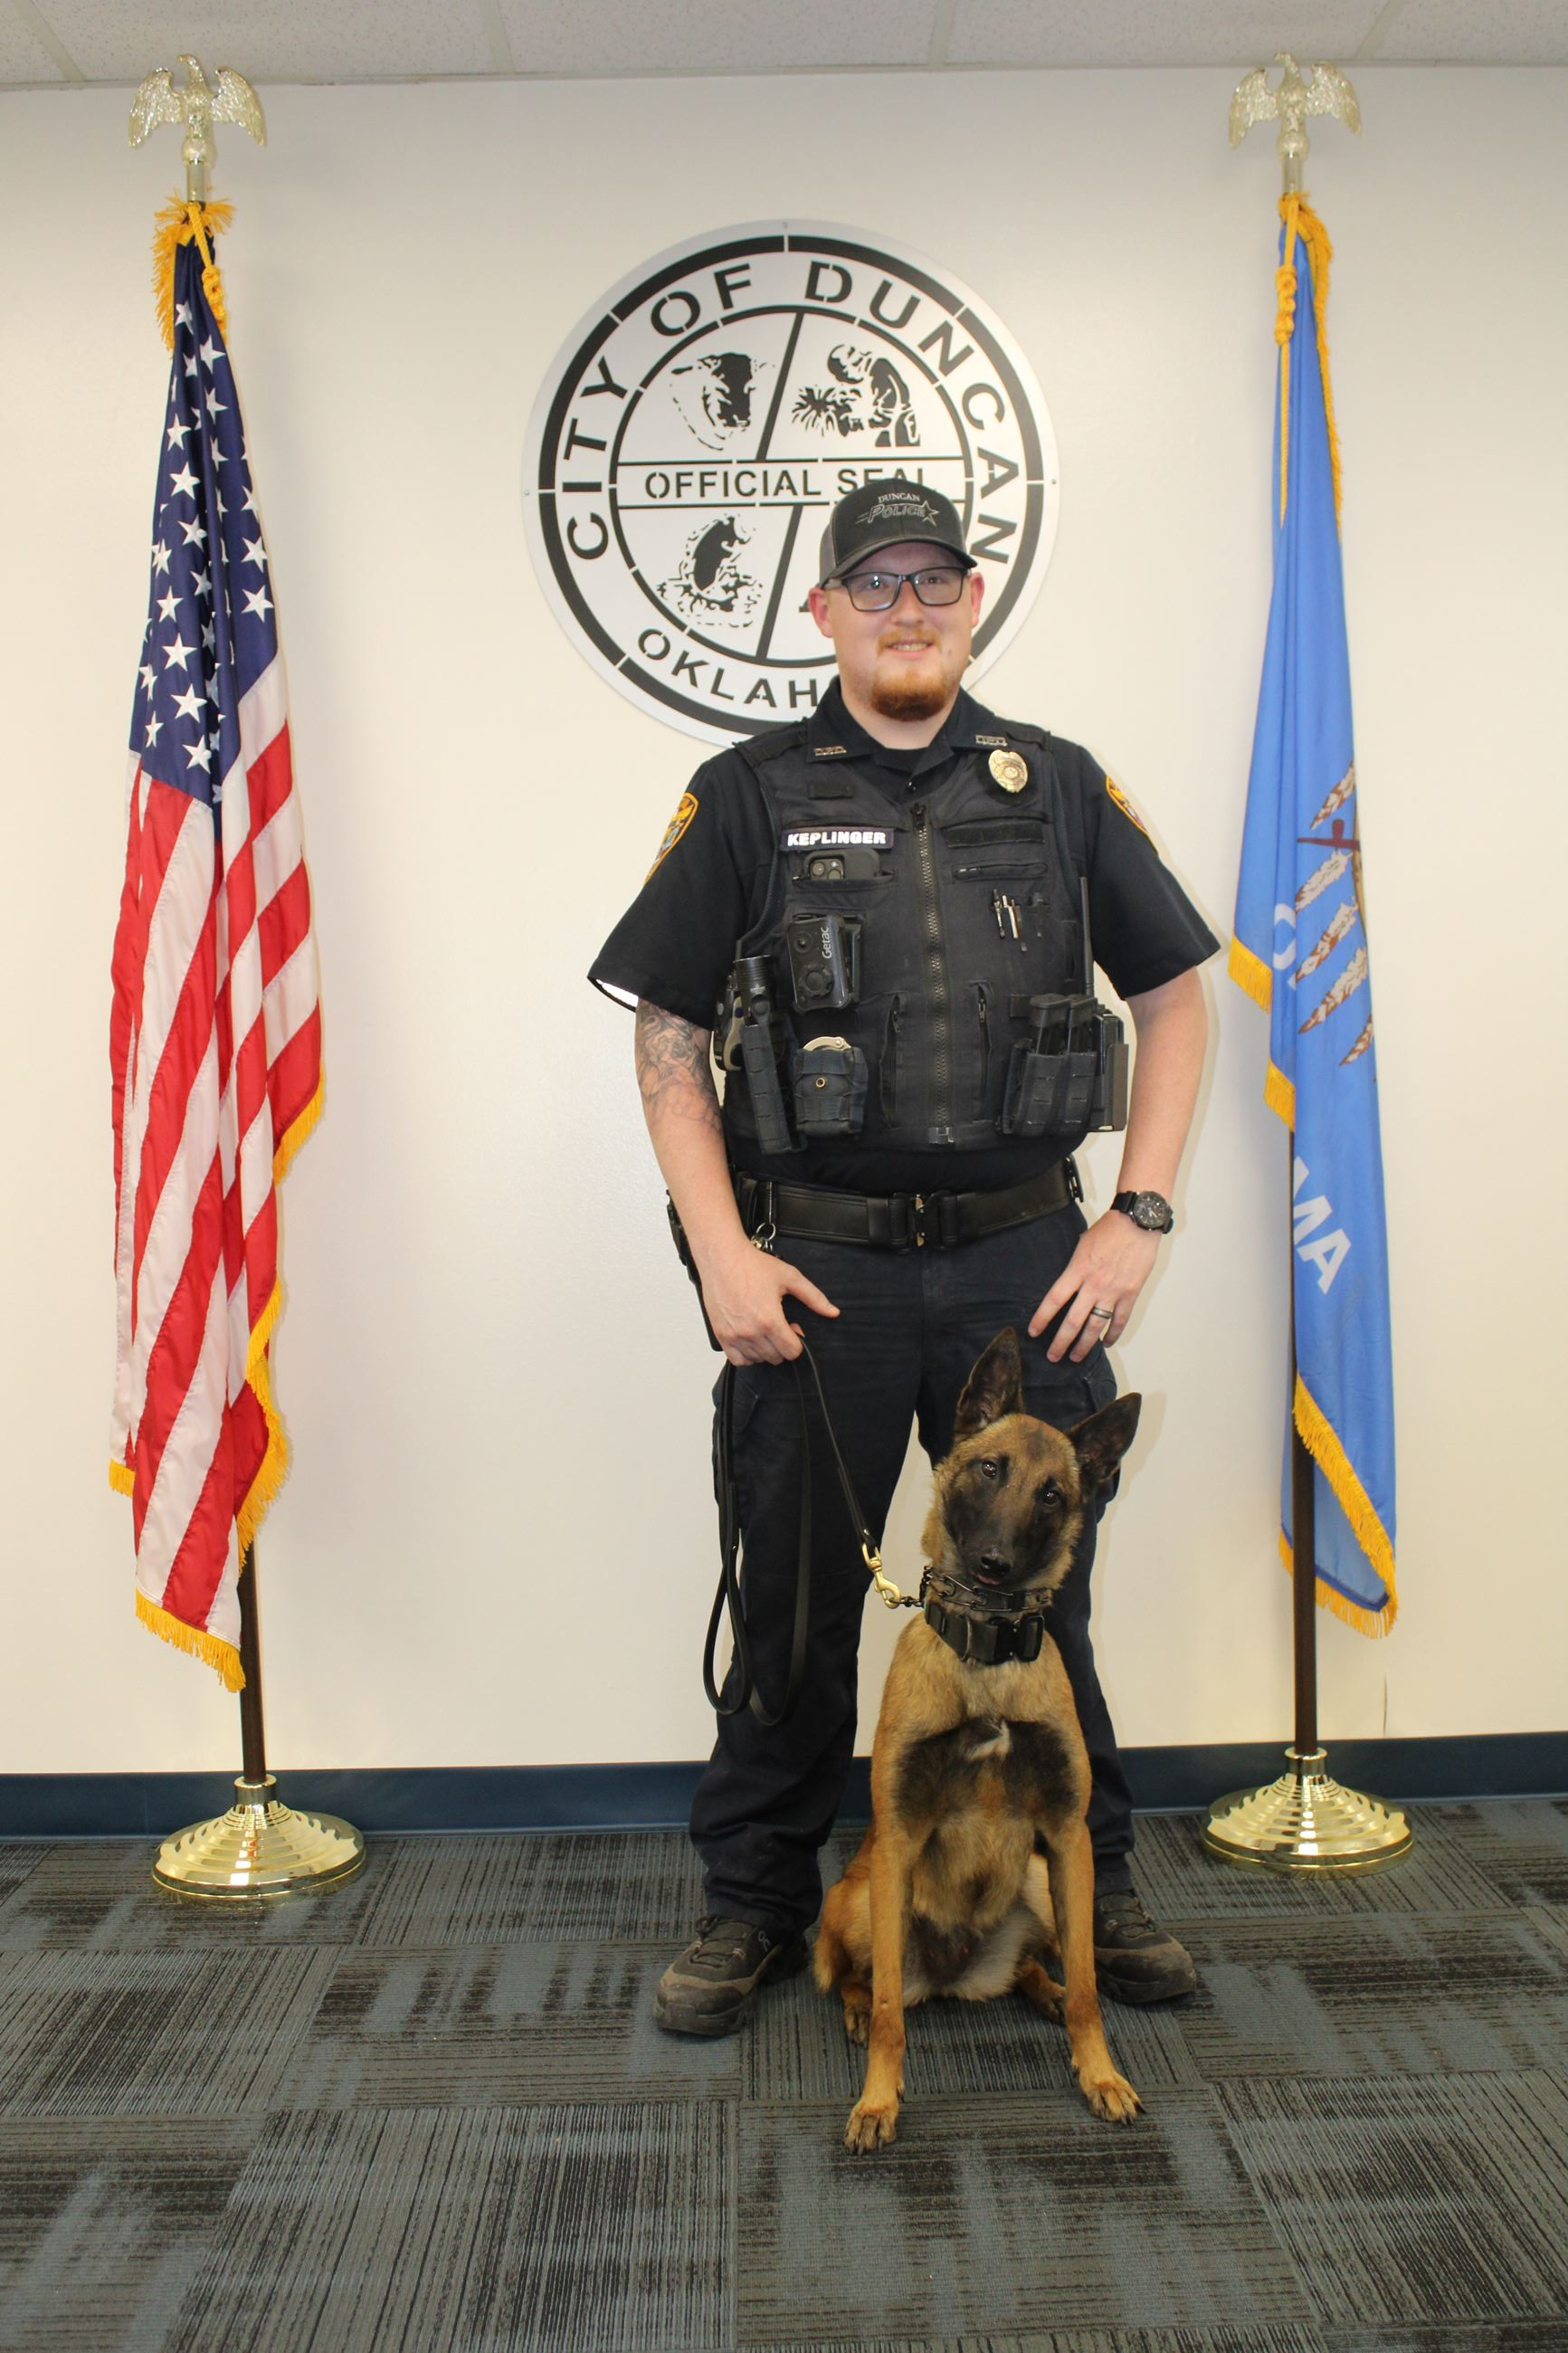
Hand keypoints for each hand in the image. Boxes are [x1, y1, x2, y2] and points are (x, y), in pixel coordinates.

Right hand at [699, 1237, 839, 1365]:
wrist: (722, 1258)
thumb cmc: (752, 1265)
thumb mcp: (790, 1277)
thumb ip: (814, 1297)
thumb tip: (833, 1312)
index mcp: (770, 1320)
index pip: (792, 1352)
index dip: (797, 1341)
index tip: (792, 1327)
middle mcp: (751, 1332)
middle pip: (776, 1357)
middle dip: (782, 1344)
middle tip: (778, 1325)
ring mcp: (734, 1335)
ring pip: (758, 1360)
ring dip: (765, 1348)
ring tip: (763, 1328)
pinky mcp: (721, 1335)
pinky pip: (738, 1360)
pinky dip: (747, 1355)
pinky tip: (751, 1339)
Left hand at [1027, 1212, 1158, 1361]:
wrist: (1137, 1221)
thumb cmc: (1109, 1229)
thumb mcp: (1082, 1244)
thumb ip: (1074, 1267)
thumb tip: (1068, 1283)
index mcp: (1077, 1269)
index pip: (1054, 1299)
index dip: (1042, 1318)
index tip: (1033, 1332)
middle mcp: (1093, 1284)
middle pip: (1073, 1320)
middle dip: (1061, 1342)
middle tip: (1053, 1357)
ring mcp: (1113, 1291)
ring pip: (1096, 1325)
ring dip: (1085, 1344)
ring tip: (1076, 1357)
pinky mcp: (1131, 1293)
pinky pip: (1120, 1319)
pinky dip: (1113, 1333)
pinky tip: (1106, 1343)